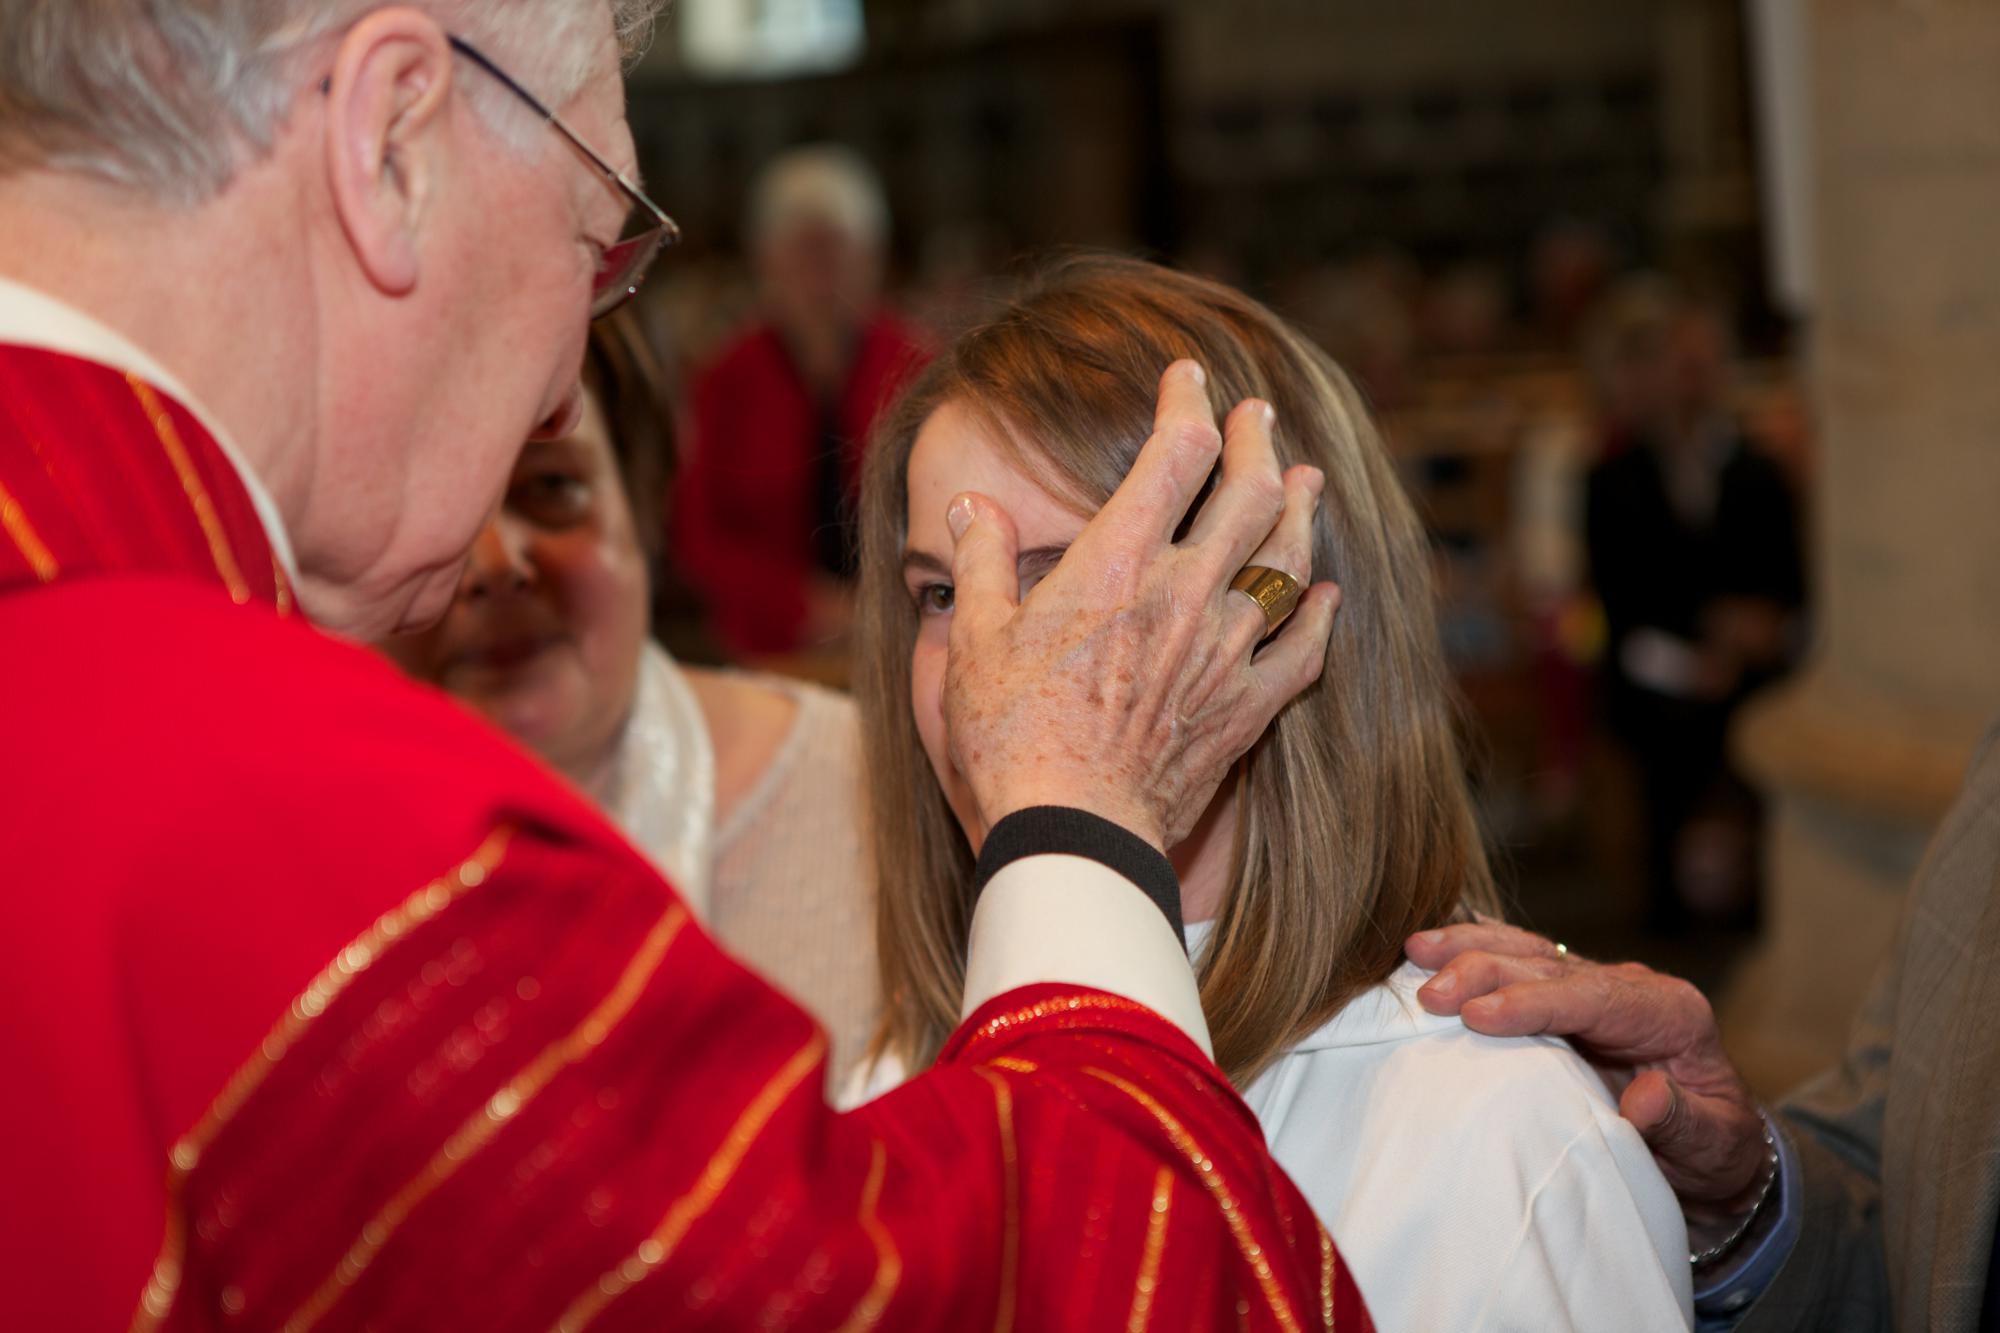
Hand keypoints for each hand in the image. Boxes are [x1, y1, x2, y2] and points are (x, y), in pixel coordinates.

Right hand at [942, 360, 1341, 849]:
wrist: (1072, 829)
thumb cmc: (1010, 736)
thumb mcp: (976, 640)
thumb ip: (982, 561)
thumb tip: (973, 504)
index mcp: (1117, 562)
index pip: (1175, 453)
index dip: (1189, 402)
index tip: (1190, 376)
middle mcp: (1184, 593)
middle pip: (1249, 493)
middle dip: (1257, 442)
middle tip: (1257, 416)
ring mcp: (1224, 651)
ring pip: (1286, 561)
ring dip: (1299, 512)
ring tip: (1307, 480)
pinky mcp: (1245, 709)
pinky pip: (1304, 651)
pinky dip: (1320, 616)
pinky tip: (1327, 596)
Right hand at [1405, 921, 1769, 1235]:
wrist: (1714, 1145)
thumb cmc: (1714, 1150)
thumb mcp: (1713, 1147)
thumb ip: (1683, 1122)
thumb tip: (1647, 1097)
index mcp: (1670, 1013)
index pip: (1594, 998)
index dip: (1533, 1002)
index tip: (1479, 1015)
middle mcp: (1630, 988)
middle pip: (1550, 967)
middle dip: (1486, 972)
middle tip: (1431, 994)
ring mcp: (1594, 987)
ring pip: (1528, 952)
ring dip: (1470, 949)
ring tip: (1415, 951)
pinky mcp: (1565, 997)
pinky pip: (1518, 964)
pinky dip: (1475, 951)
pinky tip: (1432, 947)